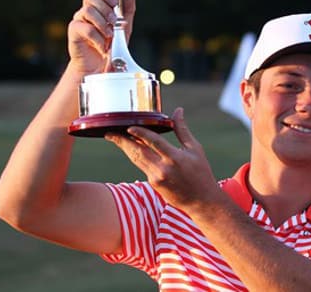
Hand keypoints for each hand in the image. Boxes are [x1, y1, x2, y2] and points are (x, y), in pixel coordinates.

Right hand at [67, 0, 136, 74]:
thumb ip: (128, 10)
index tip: (115, 3)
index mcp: (99, 6)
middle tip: (114, 21)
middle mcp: (87, 10)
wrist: (100, 67)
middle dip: (106, 8)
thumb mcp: (124, 27)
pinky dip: (97, 38)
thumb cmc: (111, 47)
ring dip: (102, 23)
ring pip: (88, 10)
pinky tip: (102, 46)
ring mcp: (79, 20)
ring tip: (109, 35)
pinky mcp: (74, 31)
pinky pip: (84, 27)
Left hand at [105, 108, 222, 210]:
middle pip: (137, 152)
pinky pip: (142, 166)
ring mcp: (156, 178)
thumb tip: (178, 111)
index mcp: (175, 158)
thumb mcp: (195, 149)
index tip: (129, 127)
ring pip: (136, 159)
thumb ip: (182, 130)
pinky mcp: (153, 184)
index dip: (140, 134)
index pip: (154, 143)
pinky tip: (132, 147)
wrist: (201, 200)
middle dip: (122, 141)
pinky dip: (137, 156)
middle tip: (109, 133)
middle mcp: (163, 169)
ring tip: (115, 138)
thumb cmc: (201, 172)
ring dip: (125, 148)